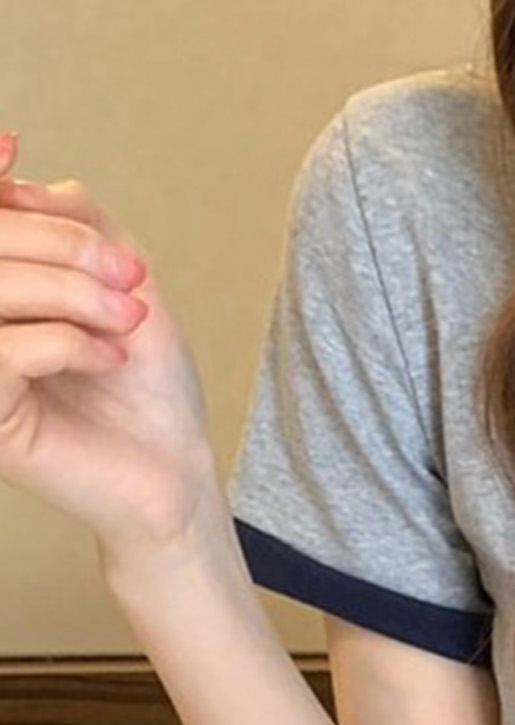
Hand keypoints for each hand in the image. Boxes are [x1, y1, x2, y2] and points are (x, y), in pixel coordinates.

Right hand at [0, 129, 218, 560]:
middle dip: (57, 243)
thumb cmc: (146, 381)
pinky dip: (67, 340)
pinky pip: (5, 350)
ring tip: (129, 319)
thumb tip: (16, 178)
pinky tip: (109, 358)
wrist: (176, 465)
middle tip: (127, 275)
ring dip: (70, 292)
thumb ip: (72, 220)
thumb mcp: (120, 281)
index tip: (12, 148)